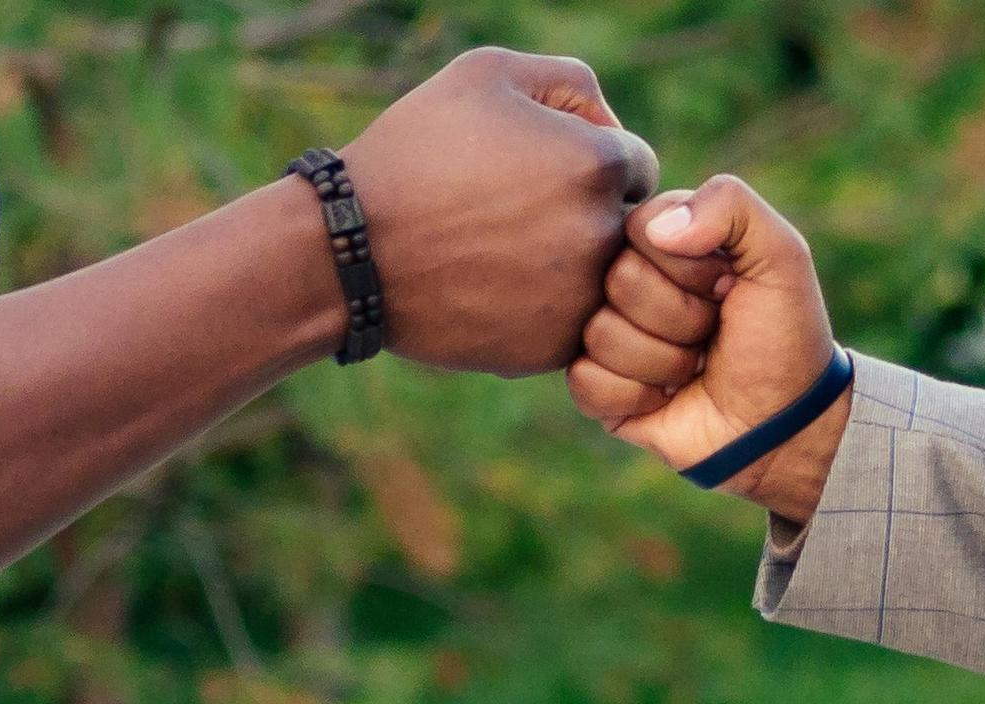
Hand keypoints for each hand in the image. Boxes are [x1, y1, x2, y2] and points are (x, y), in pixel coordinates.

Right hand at [339, 47, 659, 376]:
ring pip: (607, 282)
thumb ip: (570, 82)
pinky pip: (573, 326)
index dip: (589, 163)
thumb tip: (608, 123)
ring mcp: (582, 299)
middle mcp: (605, 234)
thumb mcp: (489, 74)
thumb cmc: (414, 152)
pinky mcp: (552, 349)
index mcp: (600, 163)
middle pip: (629, 227)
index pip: (636, 165)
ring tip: (504, 254)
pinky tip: (491, 289)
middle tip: (522, 215)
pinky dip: (544, 311)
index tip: (541, 171)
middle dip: (589, 216)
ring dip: (572, 267)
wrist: (347, 251)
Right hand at [565, 175, 845, 519]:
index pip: (640, 227)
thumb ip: (730, 204)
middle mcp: (630, 282)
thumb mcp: (781, 256)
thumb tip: (657, 230)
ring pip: (600, 333)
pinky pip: (585, 379)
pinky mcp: (598, 387)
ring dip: (665, 361)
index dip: (687, 265)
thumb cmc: (783, 336)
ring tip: (696, 367)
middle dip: (682, 317)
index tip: (727, 286)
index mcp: (667, 240)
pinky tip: (666, 398)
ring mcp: (611, 334)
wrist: (783, 424)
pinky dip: (635, 396)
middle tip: (712, 333)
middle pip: (619, 280)